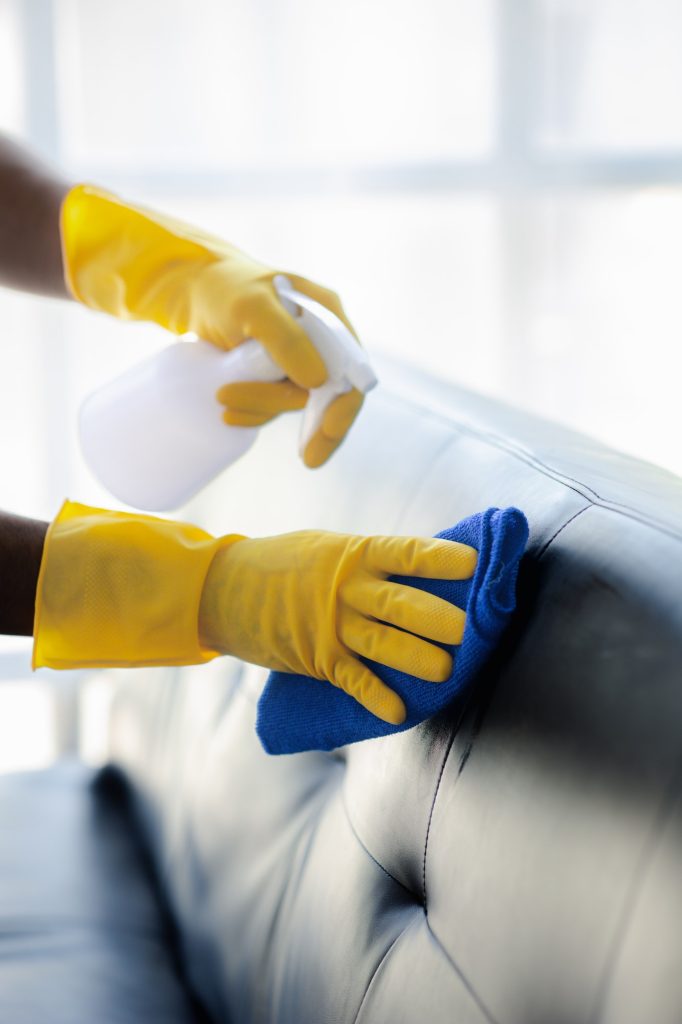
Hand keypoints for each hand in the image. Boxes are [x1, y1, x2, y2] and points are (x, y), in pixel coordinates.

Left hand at [61, 185, 363, 465]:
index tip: (328, 432)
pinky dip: (254, 413)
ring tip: (224, 404)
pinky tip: (230, 415)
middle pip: (329, 394)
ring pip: (296, 403)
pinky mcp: (275, 375)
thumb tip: (319, 383)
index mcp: (328, 316)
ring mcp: (298, 359)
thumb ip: (287, 340)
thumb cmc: (225, 289)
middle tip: (307, 461)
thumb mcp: (254, 308)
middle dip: (313, 425)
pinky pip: (274, 404)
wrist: (192, 290)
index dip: (346, 404)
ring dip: (264, 411)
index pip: (352, 368)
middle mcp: (320, 340)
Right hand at [199, 530, 477, 723]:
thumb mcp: (329, 549)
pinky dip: (373, 696)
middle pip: (398, 602)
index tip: (473, 562)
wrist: (222, 587)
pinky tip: (396, 712)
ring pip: (380, 642)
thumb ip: (371, 562)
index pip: (405, 552)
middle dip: (435, 617)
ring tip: (444, 671)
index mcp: (353, 554)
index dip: (439, 558)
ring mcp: (329, 624)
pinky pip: (350, 679)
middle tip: (467, 629)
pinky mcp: (315, 656)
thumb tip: (427, 572)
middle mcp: (344, 588)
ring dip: (414, 657)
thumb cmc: (285, 564)